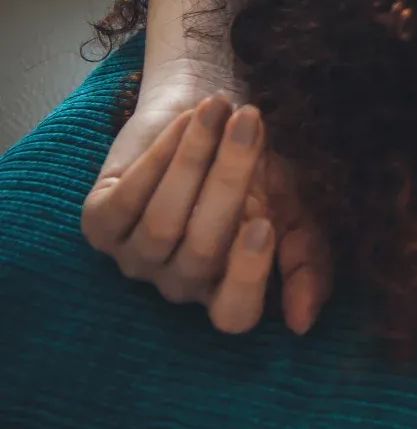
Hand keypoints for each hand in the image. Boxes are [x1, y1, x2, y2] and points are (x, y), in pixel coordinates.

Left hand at [84, 86, 332, 333]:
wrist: (214, 120)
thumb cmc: (262, 172)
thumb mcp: (296, 213)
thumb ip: (307, 262)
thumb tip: (303, 322)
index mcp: (228, 289)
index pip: (234, 314)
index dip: (246, 277)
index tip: (263, 224)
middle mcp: (178, 284)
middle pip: (201, 253)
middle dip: (228, 181)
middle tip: (250, 123)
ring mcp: (135, 258)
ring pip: (163, 223)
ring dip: (194, 158)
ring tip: (219, 107)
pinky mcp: (98, 225)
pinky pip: (126, 199)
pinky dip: (159, 155)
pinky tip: (187, 120)